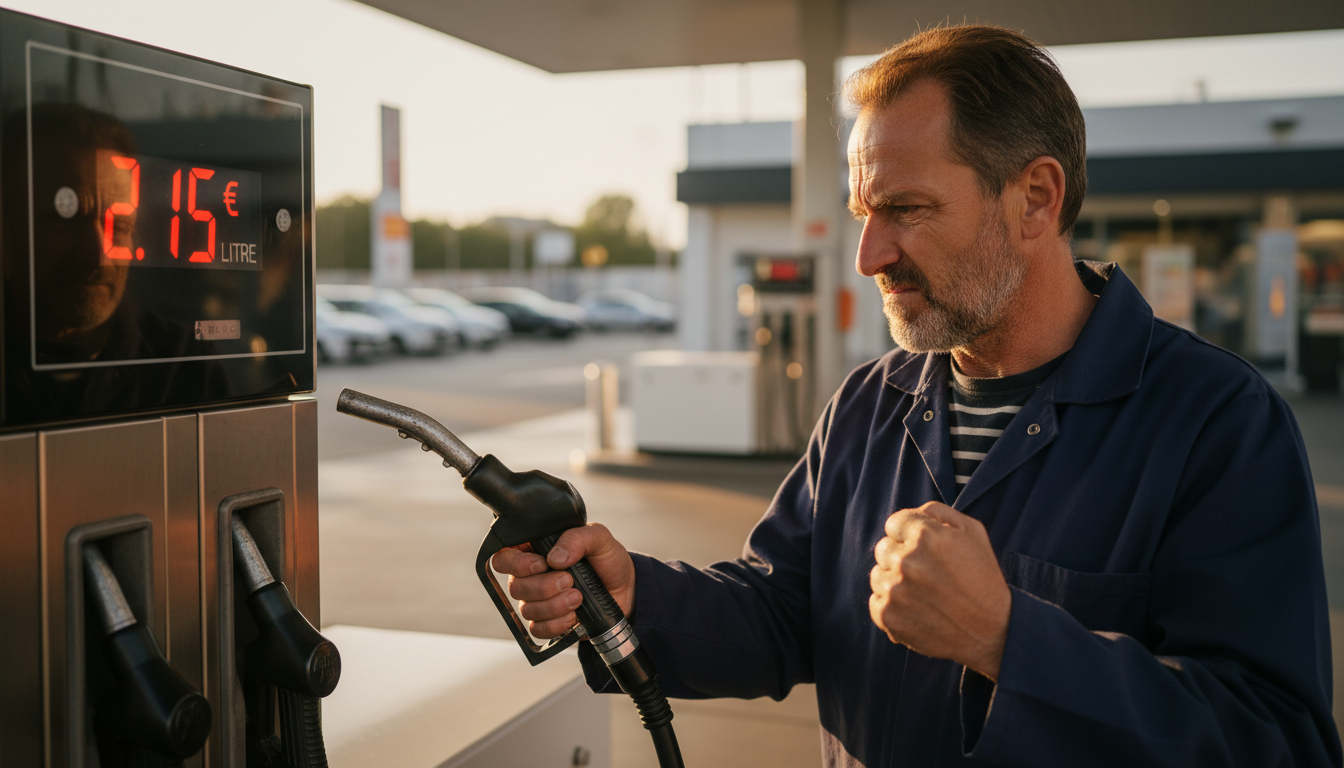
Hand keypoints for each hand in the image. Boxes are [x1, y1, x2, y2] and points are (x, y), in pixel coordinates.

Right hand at [490, 523, 635, 639]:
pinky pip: (538, 629)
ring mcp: (537, 601)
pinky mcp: (548, 622)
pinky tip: (574, 616)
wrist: (626, 589)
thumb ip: (576, 538)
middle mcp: (531, 576)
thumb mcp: (598, 538)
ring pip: (527, 609)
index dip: (516, 563)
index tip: (542, 564)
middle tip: (570, 580)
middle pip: (516, 586)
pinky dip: (556, 624)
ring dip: (554, 606)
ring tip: (578, 597)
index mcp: (535, 550)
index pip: (504, 557)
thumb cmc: (607, 560)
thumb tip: (555, 558)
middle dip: (545, 586)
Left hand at [869, 502, 1011, 679]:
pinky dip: (892, 606)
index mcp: (925, 535)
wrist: (992, 631)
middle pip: (884, 548)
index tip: (925, 551)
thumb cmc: (983, 578)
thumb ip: (937, 512)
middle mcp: (906, 560)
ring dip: (895, 581)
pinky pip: (876, 601)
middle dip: (902, 557)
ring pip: (878, 575)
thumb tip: (914, 512)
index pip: (894, 523)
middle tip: (928, 574)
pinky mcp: (888, 616)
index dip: (910, 536)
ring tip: (924, 593)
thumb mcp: (972, 531)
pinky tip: (917, 610)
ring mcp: (895, 590)